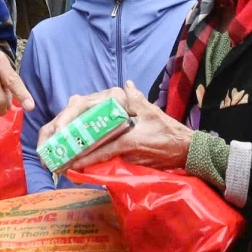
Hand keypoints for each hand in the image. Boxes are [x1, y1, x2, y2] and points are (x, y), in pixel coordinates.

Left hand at [64, 83, 191, 172]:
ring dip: (93, 163)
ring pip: (108, 162)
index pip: (102, 150)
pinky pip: (117, 164)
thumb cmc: (168, 131)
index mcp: (128, 141)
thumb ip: (135, 99)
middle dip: (83, 162)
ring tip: (74, 165)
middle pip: (101, 159)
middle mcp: (127, 154)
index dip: (85, 157)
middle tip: (65, 164)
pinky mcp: (136, 166)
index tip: (70, 162)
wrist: (186, 150)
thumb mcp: (151, 112)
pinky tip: (95, 164)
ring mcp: (131, 162)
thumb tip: (127, 85)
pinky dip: (106, 164)